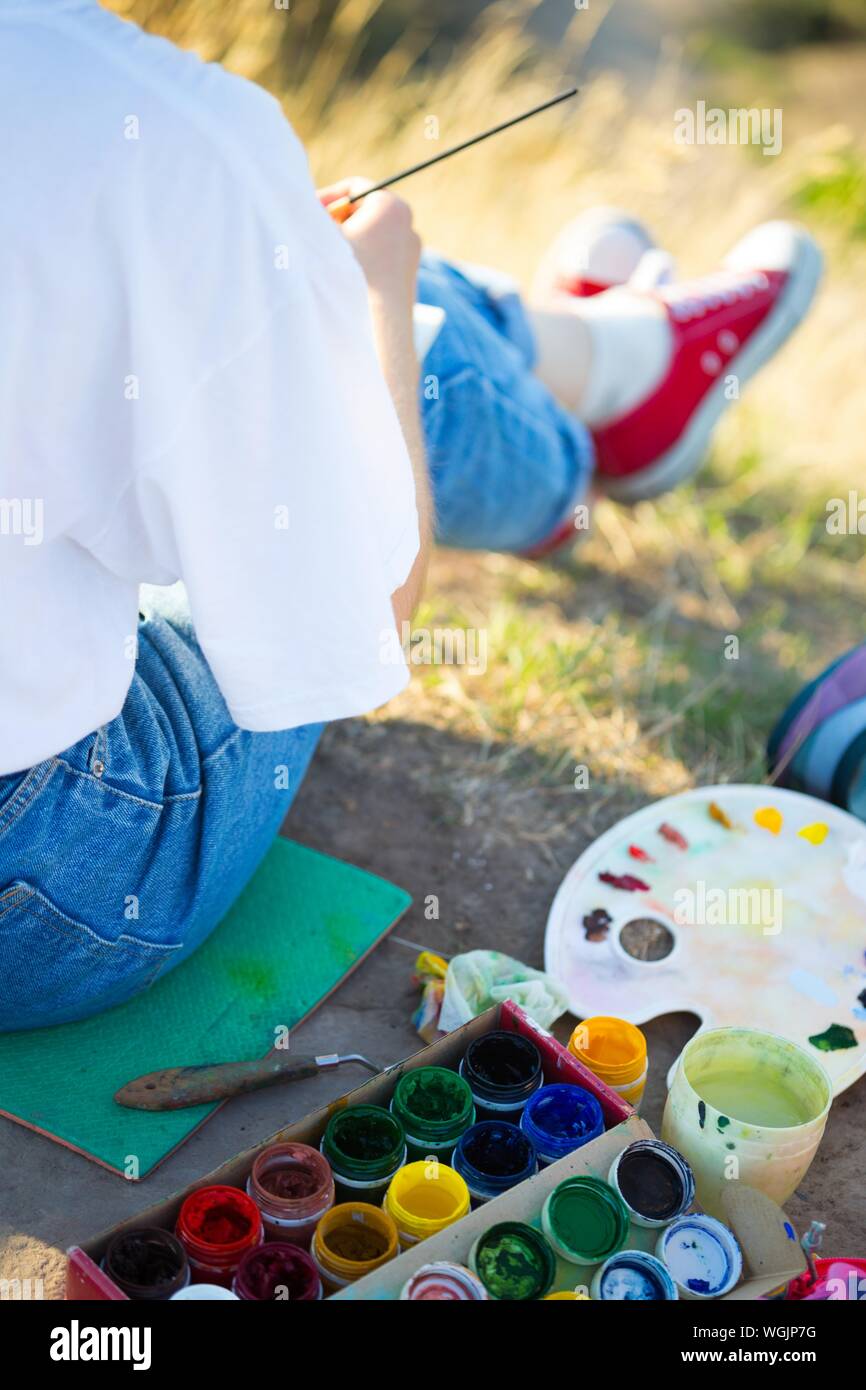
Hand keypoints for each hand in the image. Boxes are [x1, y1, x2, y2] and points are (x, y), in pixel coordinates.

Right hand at [318, 177, 420, 316]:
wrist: (375, 327)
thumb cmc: (346, 276)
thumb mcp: (319, 234)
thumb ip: (309, 212)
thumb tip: (296, 202)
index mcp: (391, 206)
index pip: (354, 188)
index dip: (328, 198)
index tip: (310, 213)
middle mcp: (408, 225)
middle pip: (364, 211)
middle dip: (338, 221)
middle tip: (317, 235)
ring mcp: (412, 252)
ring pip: (373, 236)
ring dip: (349, 242)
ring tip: (329, 259)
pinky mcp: (410, 275)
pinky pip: (382, 258)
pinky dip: (363, 261)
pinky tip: (346, 279)